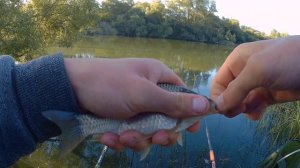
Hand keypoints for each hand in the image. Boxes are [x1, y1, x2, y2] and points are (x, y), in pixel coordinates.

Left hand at [64, 58, 208, 150]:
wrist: (68, 89)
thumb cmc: (109, 84)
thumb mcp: (142, 94)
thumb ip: (174, 103)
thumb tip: (207, 105)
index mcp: (159, 78)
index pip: (184, 96)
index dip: (188, 114)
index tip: (189, 131)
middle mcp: (150, 92)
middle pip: (168, 119)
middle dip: (159, 133)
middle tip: (154, 139)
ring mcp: (135, 107)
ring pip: (148, 131)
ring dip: (136, 139)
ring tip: (121, 137)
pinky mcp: (121, 119)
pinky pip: (130, 135)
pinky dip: (120, 139)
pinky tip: (108, 138)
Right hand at [211, 35, 299, 119]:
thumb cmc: (287, 61)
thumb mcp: (257, 71)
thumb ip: (235, 89)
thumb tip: (217, 106)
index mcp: (237, 61)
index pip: (219, 82)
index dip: (218, 97)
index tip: (223, 111)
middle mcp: (245, 72)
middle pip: (228, 94)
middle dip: (231, 104)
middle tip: (240, 111)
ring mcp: (258, 84)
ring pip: (240, 102)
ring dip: (243, 109)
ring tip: (252, 110)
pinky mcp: (270, 94)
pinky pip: (254, 106)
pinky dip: (254, 111)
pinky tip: (259, 113)